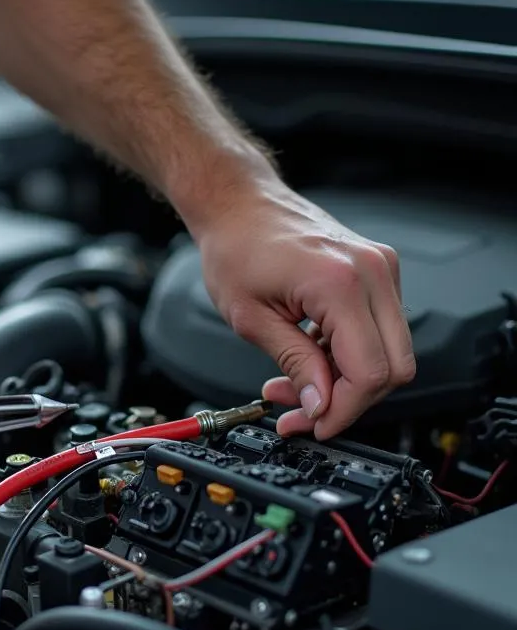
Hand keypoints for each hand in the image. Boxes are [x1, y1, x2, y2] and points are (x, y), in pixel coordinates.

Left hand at [195, 180, 415, 439]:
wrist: (239, 205)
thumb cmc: (236, 247)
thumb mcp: (252, 319)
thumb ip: (294, 364)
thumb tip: (319, 405)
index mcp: (341, 283)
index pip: (369, 372)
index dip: (342, 410)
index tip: (313, 424)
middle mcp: (372, 272)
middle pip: (393, 367)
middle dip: (347, 400)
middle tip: (300, 411)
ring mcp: (380, 269)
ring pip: (390, 352)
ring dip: (346, 380)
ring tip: (293, 383)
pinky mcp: (376, 272)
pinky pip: (379, 330)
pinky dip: (349, 355)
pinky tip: (310, 357)